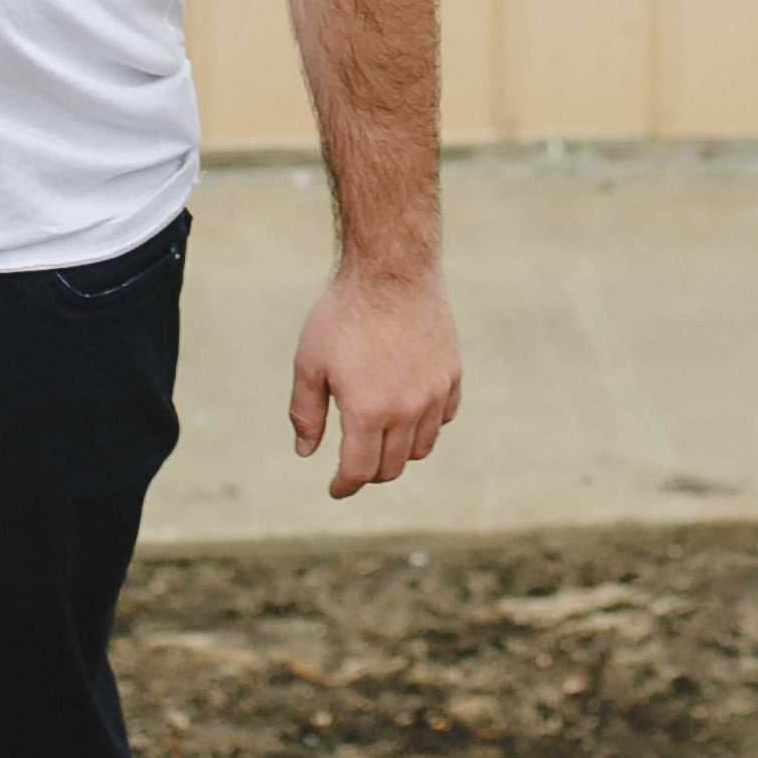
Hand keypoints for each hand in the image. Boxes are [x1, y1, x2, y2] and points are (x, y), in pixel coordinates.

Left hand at [287, 265, 461, 499]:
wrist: (391, 270)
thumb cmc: (343, 314)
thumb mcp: (309, 363)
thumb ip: (305, 413)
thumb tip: (305, 451)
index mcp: (367, 411)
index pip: (359, 472)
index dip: (344, 486)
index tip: (335, 488)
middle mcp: (406, 410)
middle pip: (391, 466)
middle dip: (368, 472)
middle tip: (353, 462)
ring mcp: (434, 393)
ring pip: (420, 448)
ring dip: (398, 452)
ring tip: (379, 437)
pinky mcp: (452, 375)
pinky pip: (441, 418)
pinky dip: (424, 425)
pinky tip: (407, 411)